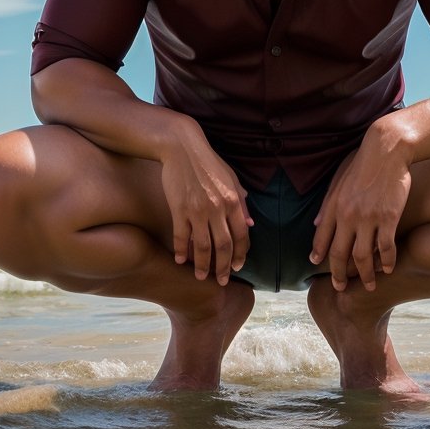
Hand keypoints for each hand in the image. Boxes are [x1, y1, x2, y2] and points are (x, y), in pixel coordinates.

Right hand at [159, 136, 252, 284]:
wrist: (182, 148)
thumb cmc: (209, 163)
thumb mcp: (232, 178)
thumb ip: (242, 203)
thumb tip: (250, 224)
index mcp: (234, 201)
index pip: (242, 235)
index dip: (240, 254)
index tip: (237, 266)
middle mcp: (217, 208)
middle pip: (223, 246)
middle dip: (223, 267)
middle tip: (221, 281)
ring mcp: (197, 210)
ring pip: (202, 246)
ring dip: (203, 265)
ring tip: (201, 276)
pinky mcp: (179, 209)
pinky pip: (181, 236)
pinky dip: (182, 251)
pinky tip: (181, 261)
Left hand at [310, 135, 412, 291]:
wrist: (386, 150)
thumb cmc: (362, 163)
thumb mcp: (338, 180)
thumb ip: (327, 204)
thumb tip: (316, 225)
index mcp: (334, 207)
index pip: (322, 238)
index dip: (319, 255)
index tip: (317, 267)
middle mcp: (348, 216)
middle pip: (340, 254)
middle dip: (339, 275)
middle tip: (341, 288)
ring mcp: (368, 218)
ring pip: (362, 256)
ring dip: (365, 275)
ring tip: (369, 285)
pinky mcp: (388, 217)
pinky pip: (385, 247)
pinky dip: (386, 261)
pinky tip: (387, 269)